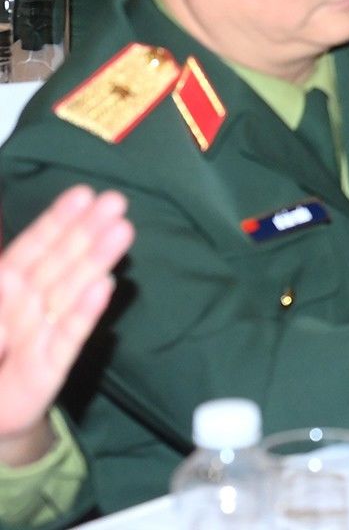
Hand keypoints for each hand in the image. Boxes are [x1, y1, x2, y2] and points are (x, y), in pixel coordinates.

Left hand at [0, 187, 132, 467]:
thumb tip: (4, 251)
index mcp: (4, 288)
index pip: (33, 249)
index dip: (57, 222)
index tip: (83, 195)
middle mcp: (27, 305)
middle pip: (59, 264)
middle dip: (86, 233)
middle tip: (117, 202)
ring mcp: (41, 334)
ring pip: (69, 291)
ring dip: (95, 261)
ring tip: (123, 231)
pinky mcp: (50, 367)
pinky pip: (68, 336)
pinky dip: (85, 312)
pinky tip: (105, 286)